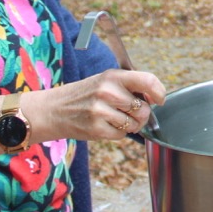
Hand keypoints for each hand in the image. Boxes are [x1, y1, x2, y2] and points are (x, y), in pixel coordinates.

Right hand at [28, 69, 165, 141]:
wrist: (53, 109)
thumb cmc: (84, 95)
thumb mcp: (105, 81)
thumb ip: (129, 86)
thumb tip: (155, 98)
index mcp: (113, 76)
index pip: (147, 80)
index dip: (159, 92)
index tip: (159, 100)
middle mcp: (107, 91)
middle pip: (143, 108)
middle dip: (141, 115)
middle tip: (128, 112)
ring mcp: (101, 110)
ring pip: (134, 124)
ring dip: (129, 125)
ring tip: (114, 118)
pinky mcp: (96, 128)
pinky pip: (121, 135)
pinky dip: (117, 133)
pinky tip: (105, 125)